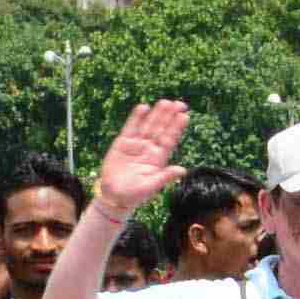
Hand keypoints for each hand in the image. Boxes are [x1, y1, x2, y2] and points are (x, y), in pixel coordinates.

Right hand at [94, 100, 189, 216]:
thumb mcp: (151, 187)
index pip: (170, 140)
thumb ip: (165, 177)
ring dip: (156, 114)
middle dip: (169, 117)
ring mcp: (136, 144)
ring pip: (148, 126)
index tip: (185, 116)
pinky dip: (136, 118)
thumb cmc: (135, 194)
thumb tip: (182, 170)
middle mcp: (149, 149)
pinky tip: (143, 108)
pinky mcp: (122, 143)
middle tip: (179, 104)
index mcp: (158, 159)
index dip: (177, 128)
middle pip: (161, 129)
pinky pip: (130, 128)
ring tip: (165, 102)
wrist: (114, 196)